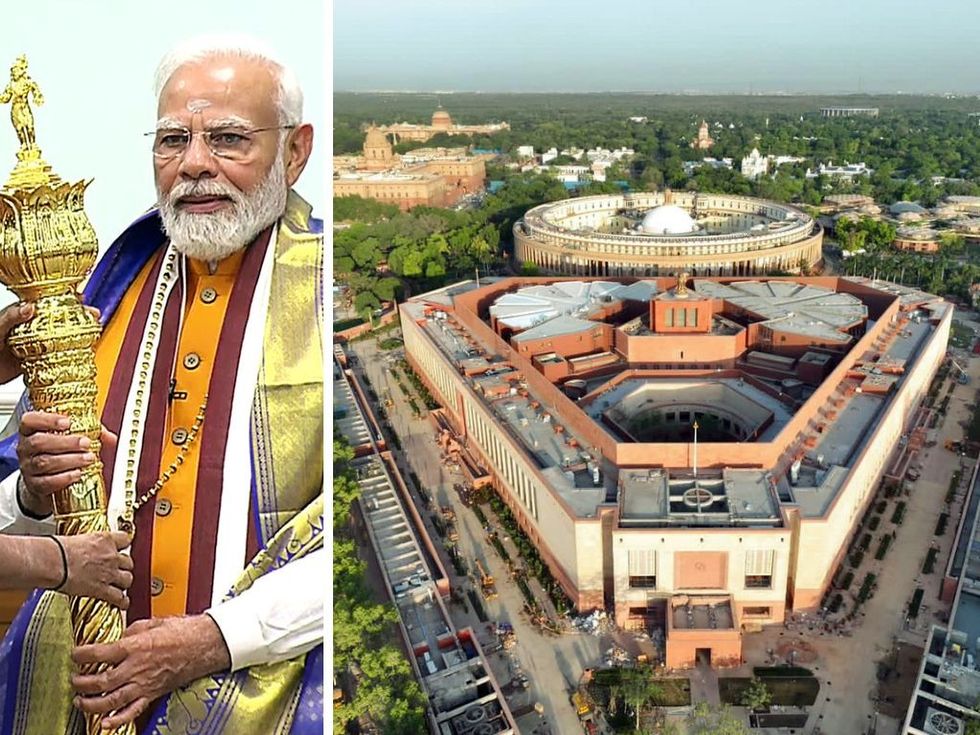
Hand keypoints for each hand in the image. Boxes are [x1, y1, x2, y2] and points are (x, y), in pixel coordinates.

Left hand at [0, 302, 98, 385]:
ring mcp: (38, 342)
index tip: (79, 296)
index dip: (65, 297)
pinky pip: (59, 353)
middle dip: (79, 314)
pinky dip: (72, 351)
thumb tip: (30, 307)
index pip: (48, 301)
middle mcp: (34, 326)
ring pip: (63, 335)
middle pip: (61, 317)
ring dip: (79, 333)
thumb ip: (11, 316)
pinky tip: (82, 349)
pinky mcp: (40, 358)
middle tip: (93, 314)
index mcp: (24, 314)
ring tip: (93, 331)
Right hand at [17, 413, 115, 516]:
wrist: (46, 482)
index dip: (48, 420)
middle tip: (86, 443)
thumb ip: (91, 433)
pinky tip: (77, 474)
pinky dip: (64, 478)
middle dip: (65, 442)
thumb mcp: (72, 438)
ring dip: (69, 460)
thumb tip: (111, 437)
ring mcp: (28, 467)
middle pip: (38, 442)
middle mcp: (26, 448)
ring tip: (88, 458)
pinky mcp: (34, 485)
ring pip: (43, 462)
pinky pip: (46, 482)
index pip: (30, 421)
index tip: (68, 422)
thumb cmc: (59, 453)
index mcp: (31, 431)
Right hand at [57, 532, 132, 608]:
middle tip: (117, 569)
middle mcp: (111, 556)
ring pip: (127, 579)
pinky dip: (122, 601)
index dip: (123, 545)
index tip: (120, 548)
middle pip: (128, 562)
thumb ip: (87, 544)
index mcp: (105, 540)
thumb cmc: (58, 550)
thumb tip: (81, 548)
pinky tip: (122, 603)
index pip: (125, 539)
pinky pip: (119, 597)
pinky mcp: (102, 589)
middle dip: (123, 567)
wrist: (54, 562)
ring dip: (123, 583)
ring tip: (119, 585)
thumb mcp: (77, 539)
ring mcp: (109, 573)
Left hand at [72, 614, 230, 728]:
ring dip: (91, 704)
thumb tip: (122, 636)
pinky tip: (104, 723)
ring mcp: (144, 684)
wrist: (206, 644)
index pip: (99, 654)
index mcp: (135, 647)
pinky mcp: (153, 694)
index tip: (76, 654)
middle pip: (100, 681)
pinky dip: (116, 721)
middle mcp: (136, 668)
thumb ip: (134, 630)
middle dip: (81, 683)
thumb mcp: (155, 622)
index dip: (82, 655)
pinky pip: (132, 712)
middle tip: (74, 679)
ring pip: (110, 700)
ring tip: (80, 701)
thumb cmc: (185, 632)